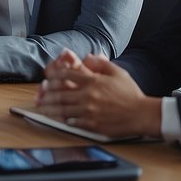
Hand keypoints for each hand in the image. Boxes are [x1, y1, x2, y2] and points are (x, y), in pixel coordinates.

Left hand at [35, 49, 161, 138]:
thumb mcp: (118, 73)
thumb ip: (101, 63)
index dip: (54, 76)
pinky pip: (72, 122)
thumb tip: (88, 56)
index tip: (48, 78)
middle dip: (47, 93)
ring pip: (62, 109)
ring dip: (49, 108)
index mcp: (93, 81)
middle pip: (60, 93)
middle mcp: (88, 95)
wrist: (141, 114)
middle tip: (39, 93)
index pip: (67, 75)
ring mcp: (88, 111)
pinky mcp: (91, 124)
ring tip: (41, 107)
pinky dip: (62, 120)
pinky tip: (57, 118)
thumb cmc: (130, 94)